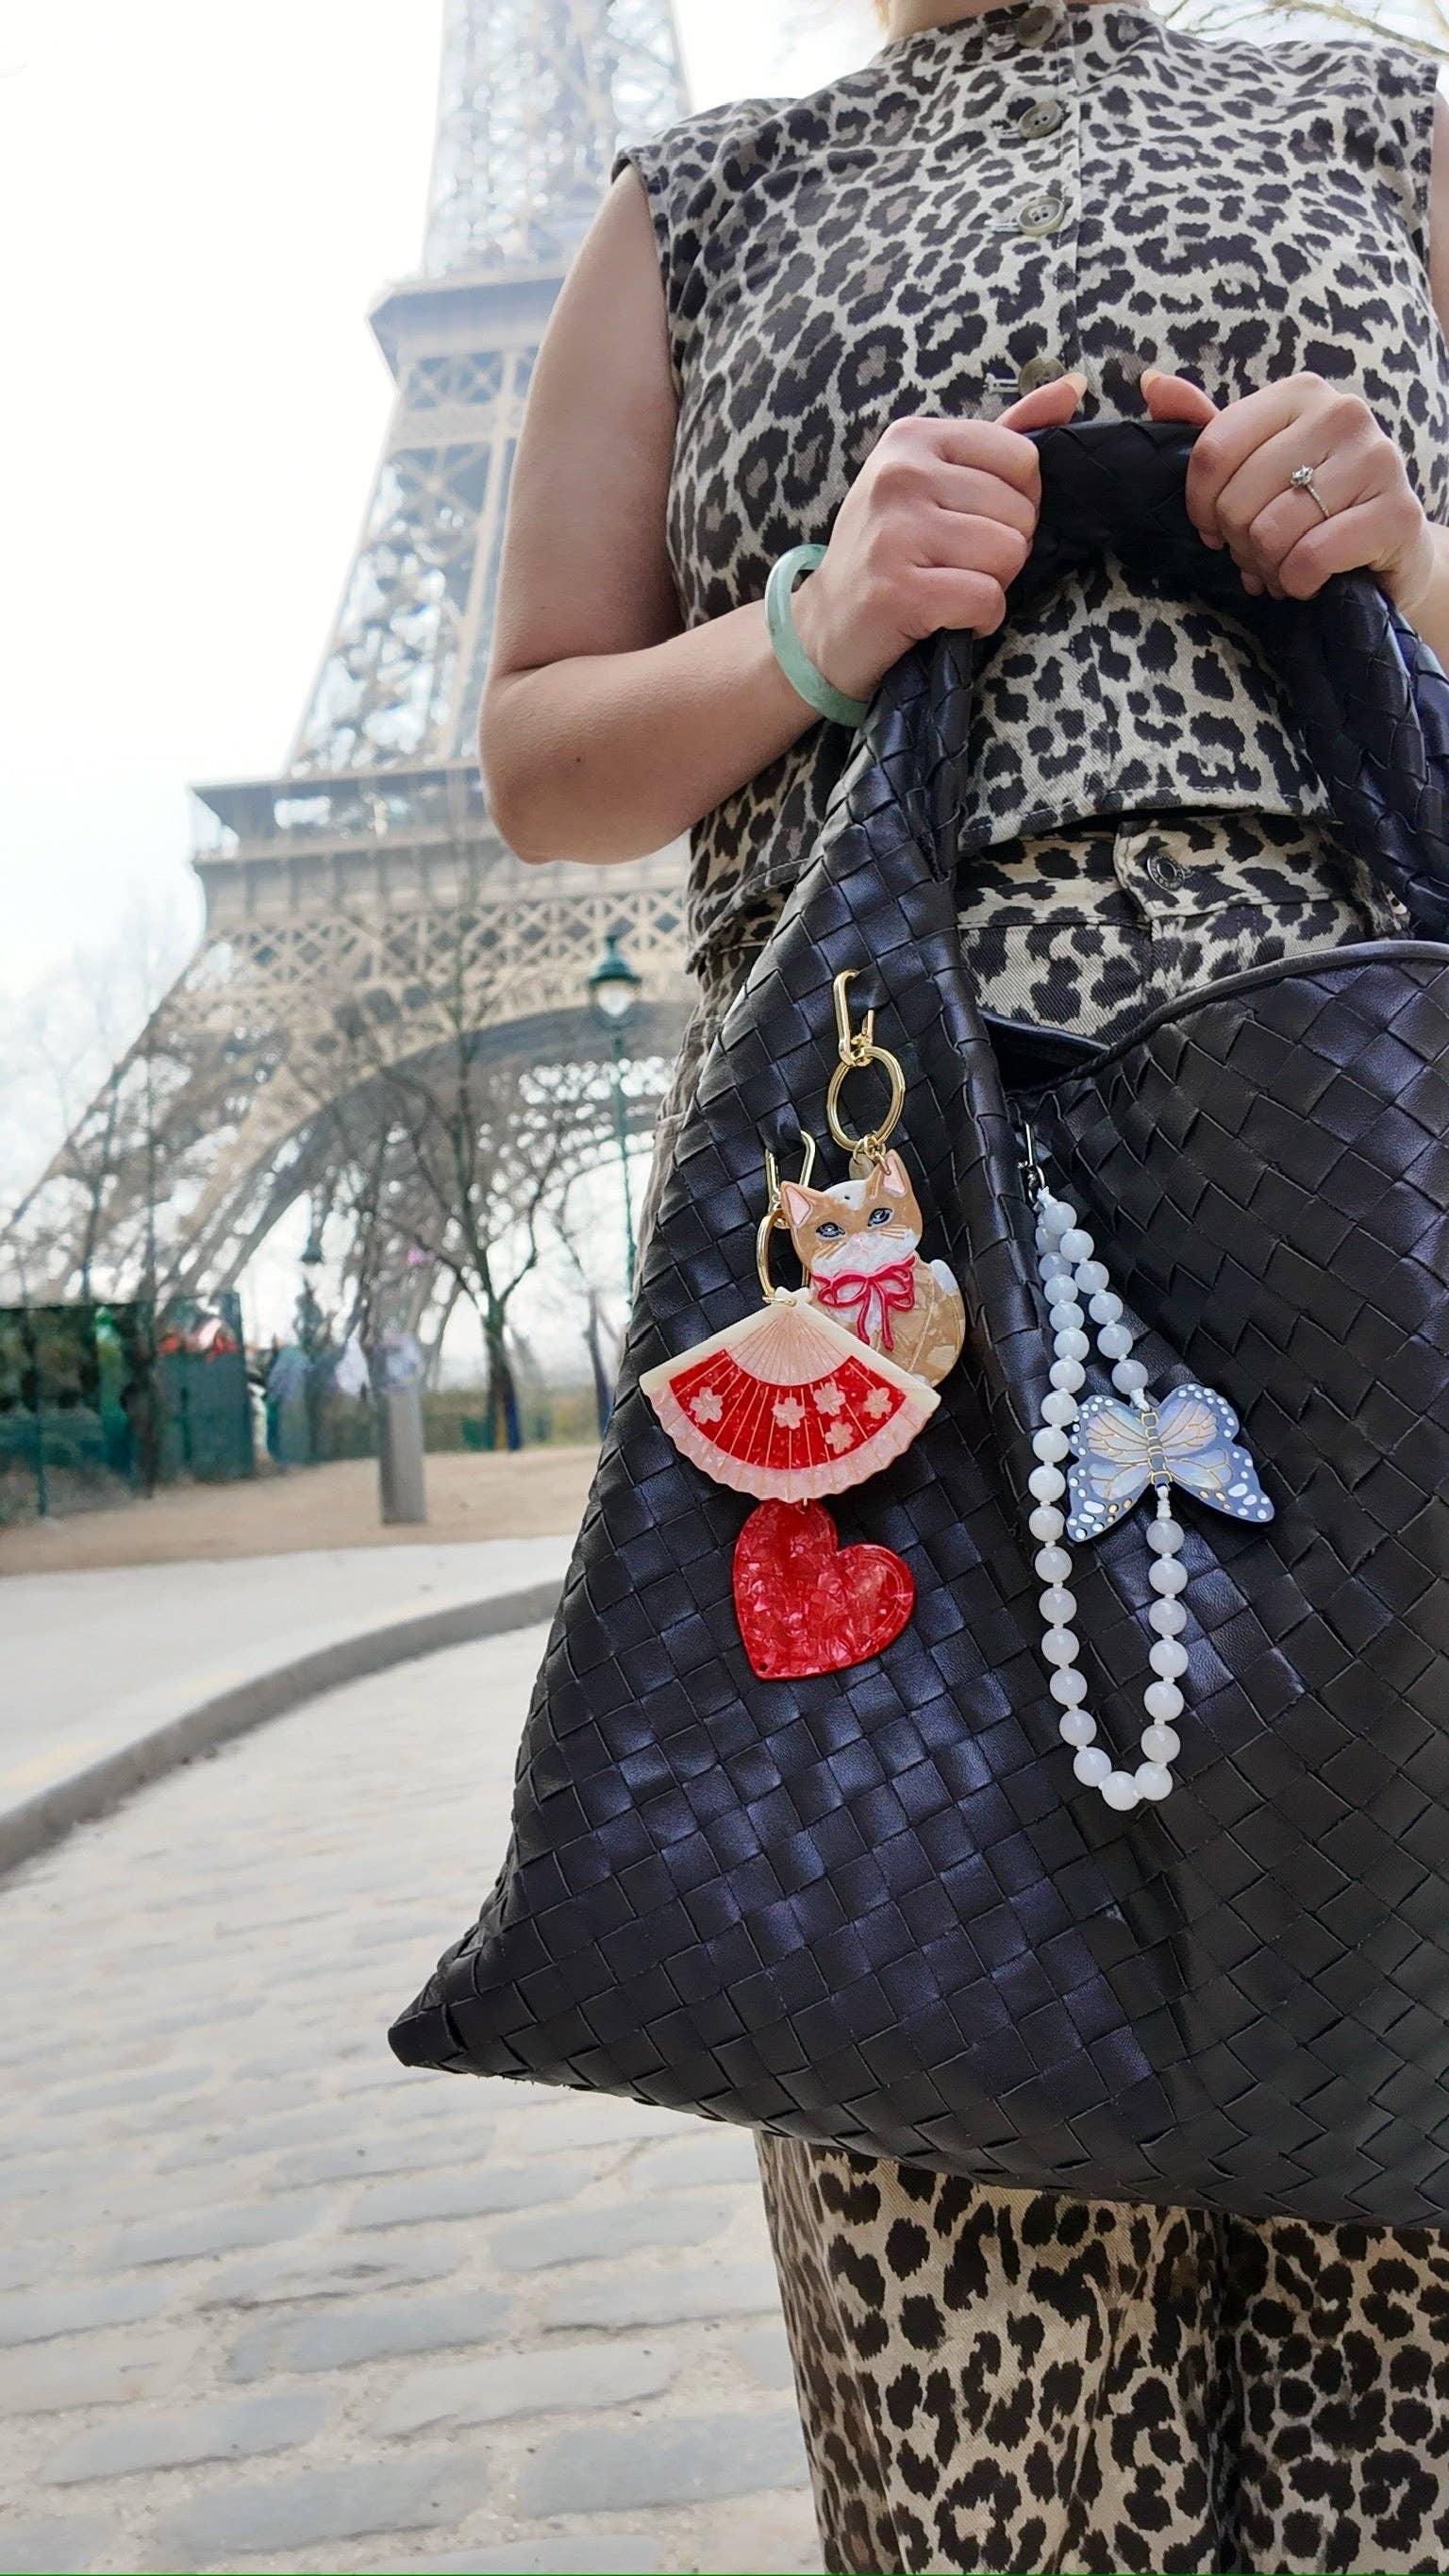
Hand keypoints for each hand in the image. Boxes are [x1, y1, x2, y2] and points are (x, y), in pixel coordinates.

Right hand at [790, 372, 1088, 702]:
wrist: (825, 628)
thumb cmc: (890, 550)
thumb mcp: (936, 479)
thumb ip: (1006, 434)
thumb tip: (1075, 385)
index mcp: (913, 438)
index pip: (1023, 459)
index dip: (1017, 504)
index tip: (973, 524)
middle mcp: (899, 475)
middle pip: (1019, 513)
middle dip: (1003, 552)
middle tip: (954, 565)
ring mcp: (894, 532)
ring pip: (1007, 557)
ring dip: (991, 587)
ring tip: (948, 589)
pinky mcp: (897, 591)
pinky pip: (986, 600)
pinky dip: (979, 621)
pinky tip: (947, 619)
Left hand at [1139, 365, 1437, 614]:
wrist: (1390, 547)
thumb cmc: (1314, 504)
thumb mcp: (1258, 462)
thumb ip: (1208, 427)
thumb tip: (1150, 383)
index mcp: (1300, 393)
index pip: (1214, 450)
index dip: (1200, 506)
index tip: (1213, 528)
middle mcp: (1342, 413)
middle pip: (1238, 499)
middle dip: (1239, 543)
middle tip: (1260, 552)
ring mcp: (1376, 459)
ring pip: (1271, 533)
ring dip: (1268, 567)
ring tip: (1285, 564)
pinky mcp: (1395, 513)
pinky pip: (1310, 558)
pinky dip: (1298, 583)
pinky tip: (1310, 579)